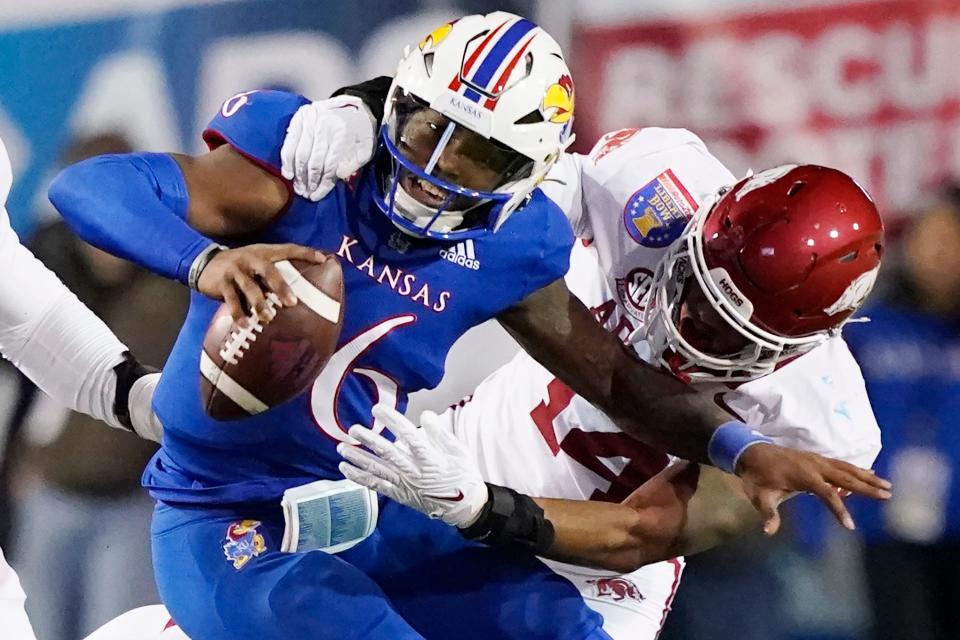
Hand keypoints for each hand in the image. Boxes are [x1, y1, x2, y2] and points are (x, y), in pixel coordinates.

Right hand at [196, 243, 326, 322]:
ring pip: (250, 287)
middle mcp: (251, 258)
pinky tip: (245, 324)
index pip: (288, 249)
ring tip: (268, 318)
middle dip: (281, 286)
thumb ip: (275, 271)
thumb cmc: (241, 267)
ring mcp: (236, 270)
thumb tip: (301, 291)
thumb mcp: (257, 261)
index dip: (305, 253)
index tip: (323, 260)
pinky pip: (231, 299)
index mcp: (264, 252)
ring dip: (259, 304)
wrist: (205, 262)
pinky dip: (238, 313)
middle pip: (269, 271)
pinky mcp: (222, 282)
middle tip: (292, 303)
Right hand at [280, 96, 376, 200]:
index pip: (330, 166)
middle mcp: (324, 126)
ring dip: (298, 174)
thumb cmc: (360, 131)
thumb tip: (339, 175)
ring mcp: (310, 121)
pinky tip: (288, 173)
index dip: (323, 184)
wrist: (353, 107)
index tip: (316, 196)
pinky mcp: (299, 118)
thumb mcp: (366, 147)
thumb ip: (355, 162)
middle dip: (308, 182)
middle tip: (305, 194)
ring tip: (298, 188)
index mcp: (343, 133)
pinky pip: (290, 143)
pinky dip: (287, 160)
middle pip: (313, 162)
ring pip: (300, 154)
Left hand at [337, 404, 488, 527]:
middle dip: (369, 440)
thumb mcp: (459, 451)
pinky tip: (346, 469)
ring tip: (342, 448)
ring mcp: (405, 485)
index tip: (378, 410)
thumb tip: (425, 414)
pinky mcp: (399, 495)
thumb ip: (440, 433)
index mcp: (431, 459)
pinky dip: (360, 478)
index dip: (392, 422)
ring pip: (378, 470)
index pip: (409, 436)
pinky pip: (377, 486)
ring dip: (358, 459)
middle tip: (353, 429)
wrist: (464, 508)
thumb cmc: (463, 476)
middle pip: (388, 454)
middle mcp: (414, 472)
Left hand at [736, 443, 891, 534]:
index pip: (827, 494)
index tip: (850, 527)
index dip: (839, 510)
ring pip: (847, 468)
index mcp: (803, 475)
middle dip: (867, 487)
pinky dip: (857, 469)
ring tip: (887, 485)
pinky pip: (841, 464)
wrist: (751, 452)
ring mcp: (817, 460)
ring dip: (867, 476)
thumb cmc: (756, 477)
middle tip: (888, 495)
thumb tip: (768, 531)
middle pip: (845, 477)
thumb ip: (768, 513)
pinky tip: (870, 472)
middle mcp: (815, 465)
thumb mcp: (759, 496)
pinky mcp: (817, 459)